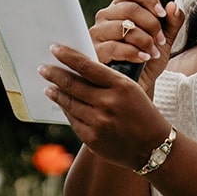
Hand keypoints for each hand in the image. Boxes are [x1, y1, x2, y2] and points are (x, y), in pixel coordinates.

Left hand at [40, 46, 175, 171]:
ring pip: (69, 103)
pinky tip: (62, 104)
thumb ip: (106, 80)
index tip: (54, 48)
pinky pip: (73, 120)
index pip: (87, 66)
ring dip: (56, 93)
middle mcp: (108, 103)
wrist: (153, 146)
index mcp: (120, 85)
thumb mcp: (130, 89)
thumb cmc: (141, 112)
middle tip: (43, 68)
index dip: (67, 56)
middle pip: (72, 84)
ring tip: (48, 86)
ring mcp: (98, 122)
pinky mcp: (92, 139)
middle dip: (54, 74)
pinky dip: (66, 110)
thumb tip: (78, 69)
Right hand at [89, 0, 184, 93]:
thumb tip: (173, 6)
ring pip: (123, 27)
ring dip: (144, 40)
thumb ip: (172, 22)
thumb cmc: (148, 60)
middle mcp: (106, 16)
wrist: (139, 85)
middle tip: (161, 40)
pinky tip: (143, 58)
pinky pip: (115, 47)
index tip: (163, 14)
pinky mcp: (94, 51)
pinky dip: (134, 52)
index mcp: (121, 7)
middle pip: (130, 8)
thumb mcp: (165, 40)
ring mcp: (97, 33)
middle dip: (152, 24)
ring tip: (153, 53)